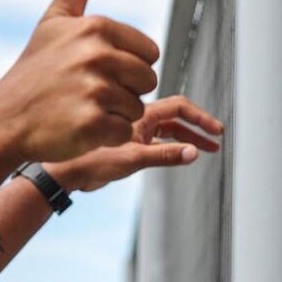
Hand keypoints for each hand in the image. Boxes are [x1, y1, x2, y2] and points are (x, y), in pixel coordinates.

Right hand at [0, 0, 161, 163]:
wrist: (4, 119)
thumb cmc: (33, 71)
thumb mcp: (54, 21)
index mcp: (96, 28)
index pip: (148, 53)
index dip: (126, 66)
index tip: (93, 71)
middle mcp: (97, 56)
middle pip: (146, 81)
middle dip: (123, 92)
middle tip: (86, 95)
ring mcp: (95, 91)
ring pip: (136, 109)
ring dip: (114, 116)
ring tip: (79, 110)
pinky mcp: (92, 125)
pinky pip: (124, 132)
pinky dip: (105, 137)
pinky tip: (79, 129)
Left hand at [43, 96, 221, 191]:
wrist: (65, 174)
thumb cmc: (88, 161)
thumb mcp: (132, 159)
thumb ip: (164, 156)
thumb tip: (193, 153)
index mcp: (138, 114)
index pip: (178, 107)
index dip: (199, 117)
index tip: (216, 130)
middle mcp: (136, 119)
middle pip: (176, 118)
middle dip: (197, 128)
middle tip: (216, 140)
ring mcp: (132, 132)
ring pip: (167, 131)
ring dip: (187, 138)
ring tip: (206, 149)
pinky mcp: (128, 146)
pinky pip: (157, 143)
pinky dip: (172, 148)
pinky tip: (183, 155)